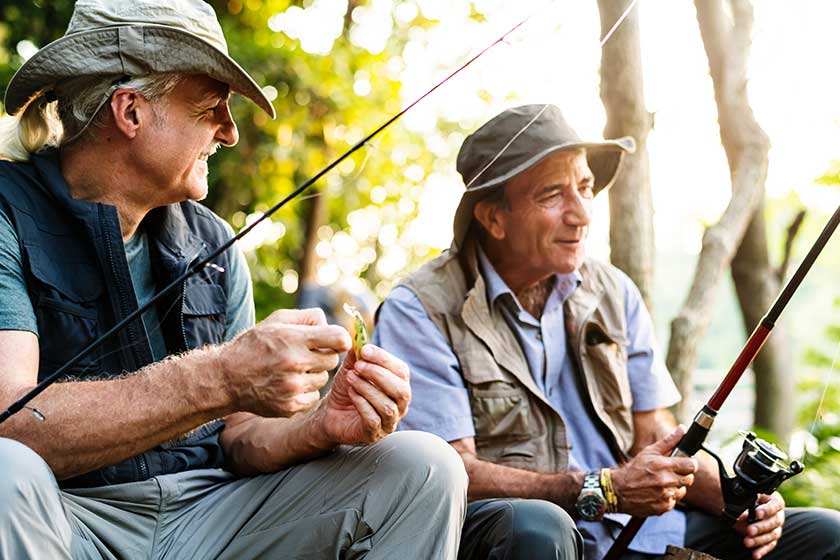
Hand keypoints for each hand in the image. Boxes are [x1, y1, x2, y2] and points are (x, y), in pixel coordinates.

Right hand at [220, 308, 350, 416]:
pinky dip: (306, 391)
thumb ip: (307, 317)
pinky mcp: (290, 406)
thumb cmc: (254, 345)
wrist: (226, 378)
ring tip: (293, 370)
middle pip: (333, 360)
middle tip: (306, 354)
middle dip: (324, 355)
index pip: (339, 339)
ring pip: (324, 379)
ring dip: (314, 374)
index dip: (341, 339)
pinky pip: (314, 396)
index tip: (334, 340)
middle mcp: (294, 363)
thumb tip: (330, 323)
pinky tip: (289, 384)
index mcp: (293, 339)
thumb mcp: (276, 320)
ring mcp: (292, 388)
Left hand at [315, 344, 410, 445]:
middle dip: (379, 375)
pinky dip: (362, 403)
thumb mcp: (351, 369)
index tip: (364, 350)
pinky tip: (351, 393)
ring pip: (388, 406)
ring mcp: (389, 422)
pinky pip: (373, 419)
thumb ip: (357, 355)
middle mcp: (399, 405)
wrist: (330, 413)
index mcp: (399, 385)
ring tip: (350, 378)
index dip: (384, 359)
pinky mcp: (374, 434)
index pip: (402, 371)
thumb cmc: (347, 389)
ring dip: (368, 388)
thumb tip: (358, 338)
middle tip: (358, 365)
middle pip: (401, 390)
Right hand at [610, 426, 698, 515]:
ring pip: (682, 491)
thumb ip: (669, 441)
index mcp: (663, 465)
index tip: (685, 463)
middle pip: (689, 479)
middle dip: (682, 475)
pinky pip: (674, 501)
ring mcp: (665, 496)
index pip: (691, 465)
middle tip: (671, 473)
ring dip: (675, 487)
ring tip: (662, 483)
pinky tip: (657, 492)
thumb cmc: (634, 469)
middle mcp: (666, 481)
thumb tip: (682, 429)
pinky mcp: (663, 507)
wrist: (618, 490)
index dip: (690, 463)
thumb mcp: (649, 452)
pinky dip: (668, 497)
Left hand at [735, 492, 784, 558]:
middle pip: (772, 523)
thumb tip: (742, 511)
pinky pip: (769, 545)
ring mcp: (777, 528)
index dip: (766, 510)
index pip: (774, 506)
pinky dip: (762, 550)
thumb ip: (748, 500)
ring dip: (758, 540)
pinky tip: (755, 555)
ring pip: (771, 536)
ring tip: (746, 542)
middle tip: (749, 530)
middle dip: (760, 527)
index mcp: (775, 501)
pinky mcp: (772, 538)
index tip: (756, 513)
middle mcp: (778, 515)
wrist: (751, 505)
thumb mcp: (751, 495)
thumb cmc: (752, 498)